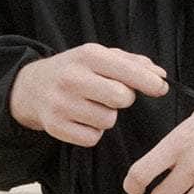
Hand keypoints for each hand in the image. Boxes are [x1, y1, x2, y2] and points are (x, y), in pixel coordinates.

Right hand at [10, 43, 168, 143]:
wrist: (32, 87)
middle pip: (121, 98)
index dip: (150, 82)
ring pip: (107, 120)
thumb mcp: (100, 56)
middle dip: (124, 99)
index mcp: (87, 55)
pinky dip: (92, 132)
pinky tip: (81, 119)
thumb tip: (160, 75)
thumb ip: (132, 63)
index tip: (161, 88)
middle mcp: (72, 77)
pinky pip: (92, 138)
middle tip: (113, 95)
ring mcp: (61, 103)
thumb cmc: (76, 70)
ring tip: (91, 105)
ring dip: (106, 116)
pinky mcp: (55, 126)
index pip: (128, 71)